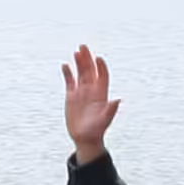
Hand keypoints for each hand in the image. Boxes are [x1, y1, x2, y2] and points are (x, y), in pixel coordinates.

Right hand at [63, 44, 119, 163]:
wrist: (84, 138)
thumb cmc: (96, 131)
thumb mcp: (104, 121)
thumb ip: (110, 110)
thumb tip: (118, 100)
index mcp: (101, 94)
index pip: (102, 76)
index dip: (101, 67)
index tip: (98, 58)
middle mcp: (92, 90)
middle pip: (91, 70)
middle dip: (88, 58)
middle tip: (84, 46)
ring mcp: (81, 92)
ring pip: (81, 73)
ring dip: (79, 63)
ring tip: (76, 52)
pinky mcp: (71, 96)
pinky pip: (70, 81)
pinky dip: (68, 73)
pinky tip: (65, 66)